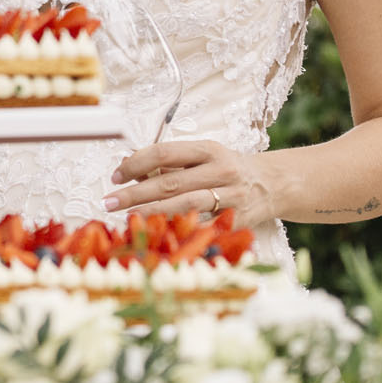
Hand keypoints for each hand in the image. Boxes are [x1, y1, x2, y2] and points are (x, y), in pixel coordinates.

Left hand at [105, 139, 276, 231]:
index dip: (136, 163)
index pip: (164, 153)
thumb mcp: (202, 156)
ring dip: (152, 212)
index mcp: (208, 150)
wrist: (272, 184)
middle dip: (135, 193)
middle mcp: (221, 171)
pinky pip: (203, 225)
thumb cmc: (226, 169)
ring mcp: (231, 197)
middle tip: (109, 201)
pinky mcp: (237, 220)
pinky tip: (158, 232)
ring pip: (185, 205)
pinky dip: (178, 229)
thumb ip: (169, 163)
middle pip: (170, 182)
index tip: (116, 176)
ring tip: (127, 217)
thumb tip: (127, 166)